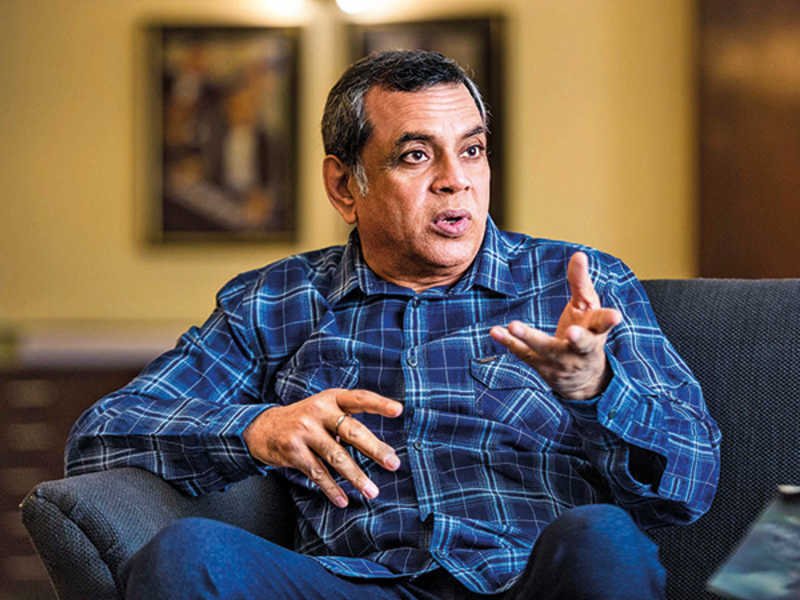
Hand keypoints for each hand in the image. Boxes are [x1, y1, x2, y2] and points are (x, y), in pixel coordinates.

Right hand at [243, 388, 402, 507]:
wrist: (263, 427)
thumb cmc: (305, 420)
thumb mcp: (324, 409)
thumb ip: (347, 420)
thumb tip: (383, 449)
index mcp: (331, 398)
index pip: (359, 398)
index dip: (379, 404)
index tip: (398, 410)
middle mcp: (318, 411)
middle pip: (352, 431)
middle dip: (375, 449)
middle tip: (393, 463)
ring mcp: (304, 431)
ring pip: (336, 457)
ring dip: (356, 476)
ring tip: (372, 491)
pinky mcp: (293, 451)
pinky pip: (317, 473)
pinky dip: (332, 489)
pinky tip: (343, 500)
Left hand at [489, 252, 621, 399]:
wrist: (582, 378)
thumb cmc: (587, 332)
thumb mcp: (588, 308)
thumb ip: (581, 283)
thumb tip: (579, 254)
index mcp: (596, 332)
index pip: (603, 324)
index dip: (609, 320)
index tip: (616, 316)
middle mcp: (580, 349)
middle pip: (581, 344)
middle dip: (578, 338)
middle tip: (572, 332)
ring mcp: (560, 359)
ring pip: (545, 348)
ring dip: (529, 337)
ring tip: (514, 325)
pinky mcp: (540, 365)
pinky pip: (523, 353)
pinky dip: (508, 342)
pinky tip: (495, 331)